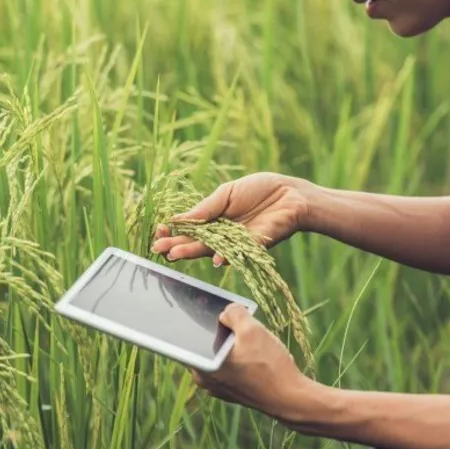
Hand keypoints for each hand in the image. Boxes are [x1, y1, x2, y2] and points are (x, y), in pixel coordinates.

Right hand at [152, 172, 312, 265]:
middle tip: (158, 248)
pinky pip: (238, 254)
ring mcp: (237, 244)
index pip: (189, 229)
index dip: (173, 231)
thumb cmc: (260, 190)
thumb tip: (178, 219)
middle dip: (176, 245)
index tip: (159, 230)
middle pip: (195, 242)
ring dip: (193, 252)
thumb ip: (206, 208)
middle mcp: (222, 235)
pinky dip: (227, 256)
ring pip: (211, 250)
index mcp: (214, 220)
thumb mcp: (227, 194)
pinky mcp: (254, 247)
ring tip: (175, 254)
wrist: (291, 194)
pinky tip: (215, 259)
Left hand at [191, 304, 315, 417]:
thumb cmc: (269, 366)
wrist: (291, 398)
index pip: (191, 335)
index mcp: (201, 366)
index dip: (201, 317)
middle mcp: (205, 379)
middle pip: (209, 343)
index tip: (212, 308)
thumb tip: (226, 312)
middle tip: (241, 323)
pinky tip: (261, 355)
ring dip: (237, 344)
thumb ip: (234, 313)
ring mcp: (219, 387)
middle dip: (224, 331)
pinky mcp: (233, 391)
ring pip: (224, 354)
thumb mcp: (252, 330)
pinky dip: (243, 358)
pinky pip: (234, 366)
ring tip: (256, 342)